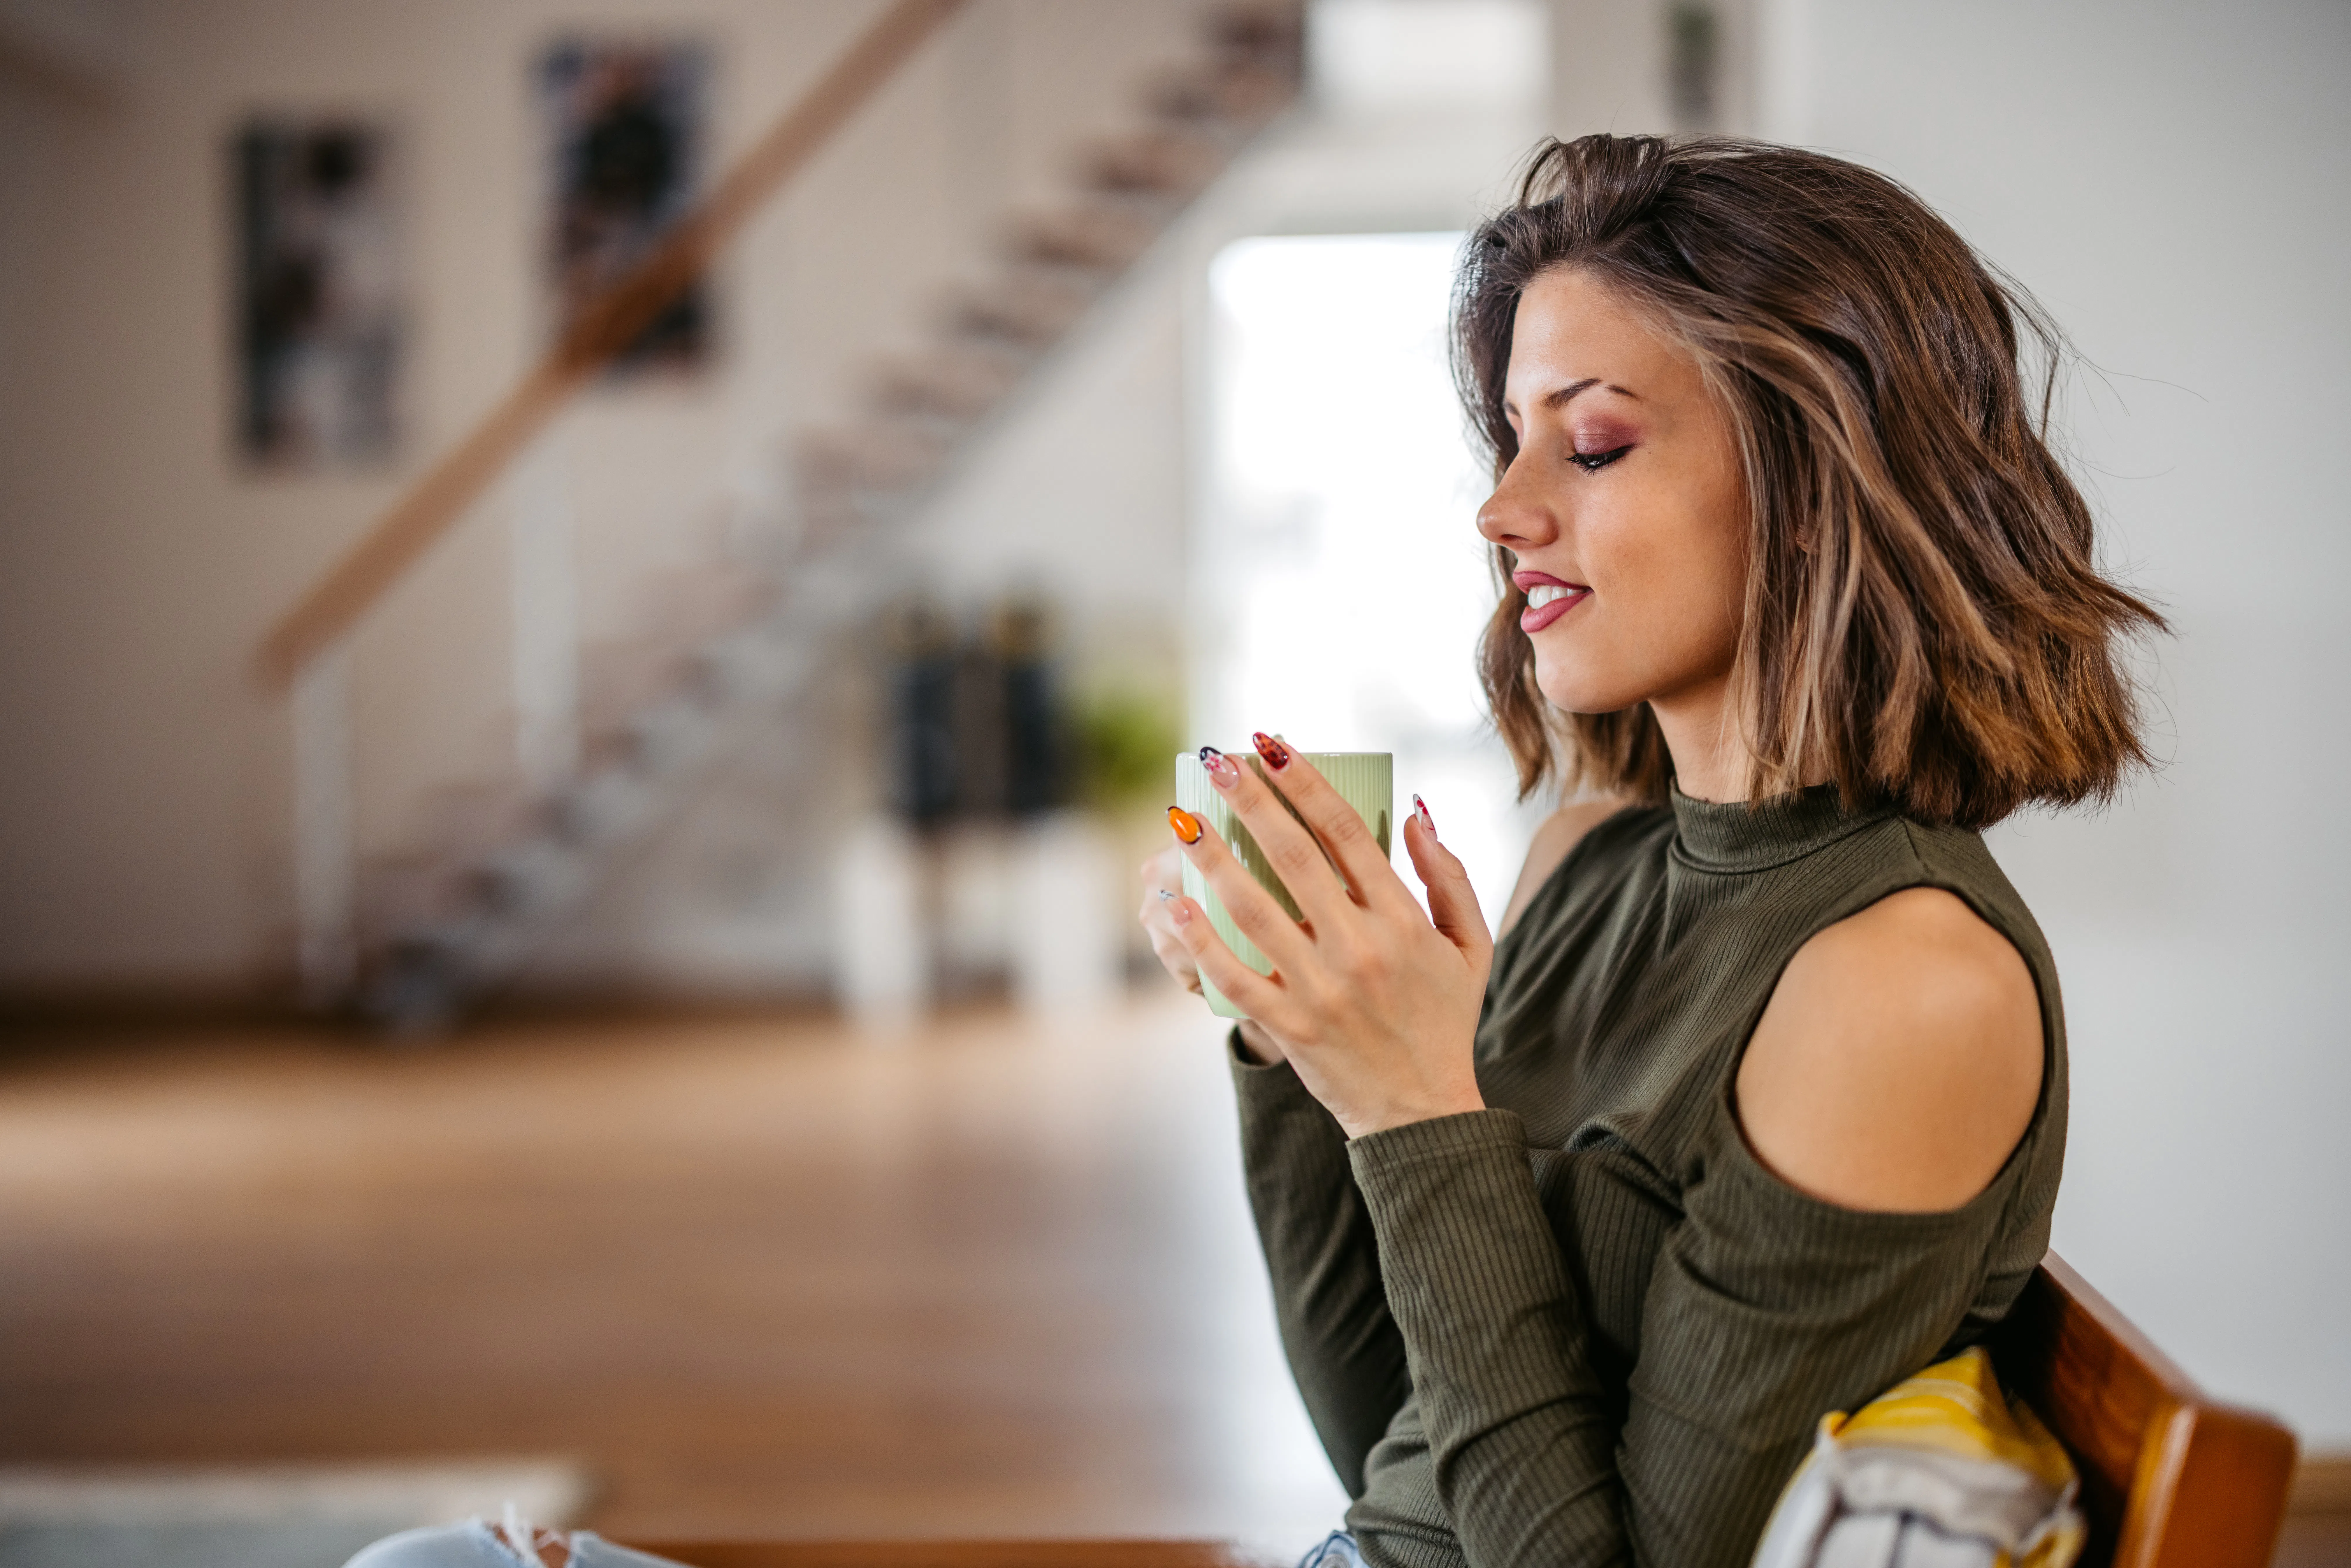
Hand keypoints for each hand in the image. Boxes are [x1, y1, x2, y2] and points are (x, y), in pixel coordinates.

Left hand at [1163, 739, 1492, 1137]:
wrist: (1422, 1112)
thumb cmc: (1444, 1019)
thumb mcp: (1471, 946)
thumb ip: (1449, 875)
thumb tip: (1415, 811)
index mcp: (1402, 920)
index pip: (1347, 832)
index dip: (1307, 783)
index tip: (1273, 747)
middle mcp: (1359, 947)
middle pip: (1295, 857)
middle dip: (1253, 802)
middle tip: (1218, 760)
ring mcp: (1321, 987)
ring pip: (1255, 909)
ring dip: (1214, 859)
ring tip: (1182, 819)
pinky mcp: (1290, 1024)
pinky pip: (1235, 975)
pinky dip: (1200, 939)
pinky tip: (1174, 902)